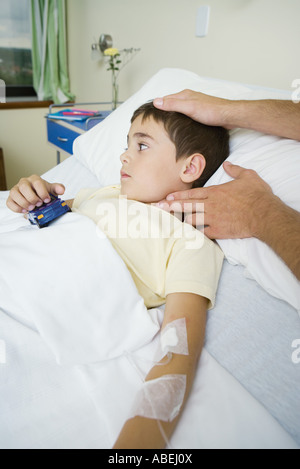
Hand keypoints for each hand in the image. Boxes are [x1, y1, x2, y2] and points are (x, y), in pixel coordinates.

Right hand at [6, 174, 64, 212]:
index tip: (47, 200)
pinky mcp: (11, 198)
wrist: (36, 197)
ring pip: (14, 193)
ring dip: (24, 202)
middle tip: (39, 204)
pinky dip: (17, 208)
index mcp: (34, 179)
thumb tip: (62, 190)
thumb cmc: (43, 192)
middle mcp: (24, 182)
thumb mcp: (51, 190)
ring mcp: (16, 190)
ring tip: (31, 208)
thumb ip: (57, 188)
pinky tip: (24, 210)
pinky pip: (9, 202)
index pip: (37, 182)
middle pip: (24, 187)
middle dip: (32, 197)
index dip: (42, 192)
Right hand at [153, 89, 232, 127]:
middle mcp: (189, 98)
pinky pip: (186, 114)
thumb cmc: (212, 111)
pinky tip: (180, 125)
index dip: (157, 105)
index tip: (149, 112)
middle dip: (163, 110)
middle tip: (154, 119)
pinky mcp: (200, 113)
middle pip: (171, 103)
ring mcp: (195, 105)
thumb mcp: (189, 108)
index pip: (165, 99)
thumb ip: (172, 105)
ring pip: (179, 109)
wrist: (229, 116)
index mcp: (185, 95)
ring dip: (172, 114)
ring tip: (164, 123)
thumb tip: (156, 102)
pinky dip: (181, 118)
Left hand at [157, 162, 274, 239]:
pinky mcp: (218, 231)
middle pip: (187, 206)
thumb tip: (228, 164)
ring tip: (165, 221)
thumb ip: (235, 170)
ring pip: (191, 219)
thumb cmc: (257, 195)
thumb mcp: (248, 176)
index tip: (167, 197)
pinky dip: (193, 234)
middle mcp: (211, 205)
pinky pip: (202, 233)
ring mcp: (213, 218)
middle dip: (171, 206)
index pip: (193, 193)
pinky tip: (183, 235)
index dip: (178, 195)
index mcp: (216, 192)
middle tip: (158, 207)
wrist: (264, 214)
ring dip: (178, 220)